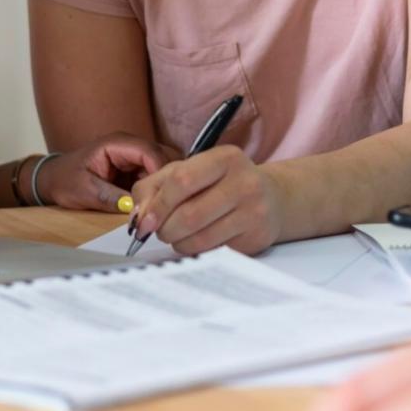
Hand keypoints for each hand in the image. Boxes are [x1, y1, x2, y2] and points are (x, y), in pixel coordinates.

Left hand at [35, 132, 177, 209]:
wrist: (53, 180)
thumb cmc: (64, 180)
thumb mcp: (84, 191)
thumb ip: (109, 197)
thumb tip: (135, 208)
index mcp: (117, 143)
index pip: (150, 152)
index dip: (161, 172)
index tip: (164, 196)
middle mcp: (130, 146)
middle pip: (163, 157)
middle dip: (167, 180)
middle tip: (165, 205)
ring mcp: (134, 158)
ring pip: (162, 169)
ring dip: (163, 187)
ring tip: (160, 209)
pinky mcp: (136, 170)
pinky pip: (155, 179)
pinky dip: (156, 192)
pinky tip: (154, 207)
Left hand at [128, 145, 284, 254]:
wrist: (271, 198)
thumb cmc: (220, 184)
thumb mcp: (189, 171)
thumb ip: (155, 187)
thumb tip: (139, 216)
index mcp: (224, 158)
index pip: (181, 181)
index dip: (157, 205)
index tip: (143, 223)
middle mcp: (244, 181)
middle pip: (188, 215)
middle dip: (165, 229)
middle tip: (161, 231)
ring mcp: (254, 211)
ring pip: (199, 239)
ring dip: (179, 243)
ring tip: (179, 236)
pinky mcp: (256, 237)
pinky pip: (213, 252)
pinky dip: (197, 251)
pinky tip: (199, 241)